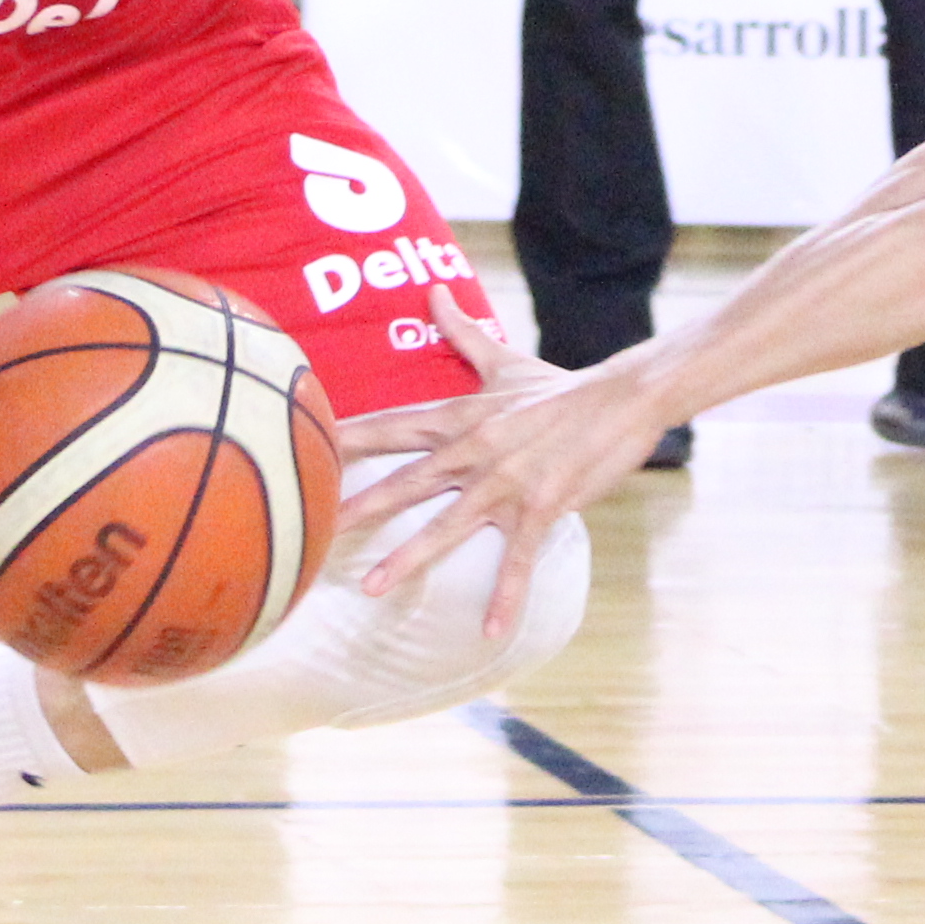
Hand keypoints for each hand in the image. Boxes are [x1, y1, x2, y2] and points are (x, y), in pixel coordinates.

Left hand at [327, 290, 671, 650]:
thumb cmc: (559, 385)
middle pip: (404, 481)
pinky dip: (506, 596)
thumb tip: (433, 291)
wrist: (623, 397)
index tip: (301, 448)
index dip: (345, 439)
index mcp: (461, 417)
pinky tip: (490, 631)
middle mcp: (474, 450)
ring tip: (371, 588)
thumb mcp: (504, 361)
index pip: (390, 427)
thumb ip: (463, 332)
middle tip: (313, 530)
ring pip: (448, 525)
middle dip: (357, 506)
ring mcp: (506, 481)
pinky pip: (518, 559)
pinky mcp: (541, 507)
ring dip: (409, 558)